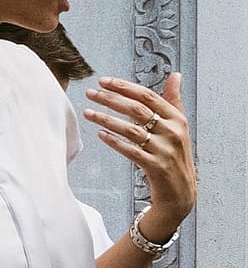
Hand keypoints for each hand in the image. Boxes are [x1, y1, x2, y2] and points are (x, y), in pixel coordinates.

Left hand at [84, 73, 196, 231]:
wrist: (180, 192)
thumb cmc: (175, 155)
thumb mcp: (179, 127)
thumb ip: (173, 101)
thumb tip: (175, 75)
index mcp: (178, 119)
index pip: (148, 96)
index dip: (124, 87)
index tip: (103, 81)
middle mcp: (173, 132)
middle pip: (137, 110)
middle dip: (111, 99)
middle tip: (90, 94)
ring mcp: (164, 150)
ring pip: (131, 129)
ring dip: (106, 119)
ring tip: (88, 113)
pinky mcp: (155, 166)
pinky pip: (131, 151)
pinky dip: (114, 141)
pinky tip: (99, 134)